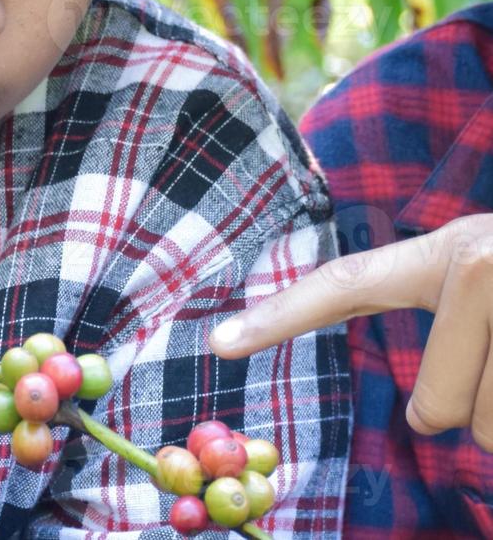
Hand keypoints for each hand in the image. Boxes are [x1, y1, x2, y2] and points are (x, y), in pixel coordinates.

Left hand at [208, 213, 492, 449]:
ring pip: (487, 428)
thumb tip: (424, 421)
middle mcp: (472, 266)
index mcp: (439, 256)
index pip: (343, 288)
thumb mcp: (484, 278)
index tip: (217, 343)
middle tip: (492, 370)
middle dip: (461, 413)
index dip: (278, 318)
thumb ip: (448, 324)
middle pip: (436, 408)